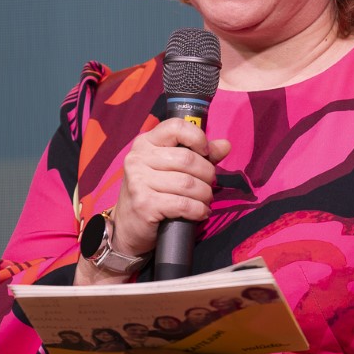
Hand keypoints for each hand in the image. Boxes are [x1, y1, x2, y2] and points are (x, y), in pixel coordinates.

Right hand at [103, 117, 230, 262]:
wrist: (128, 227)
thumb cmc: (153, 193)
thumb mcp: (171, 169)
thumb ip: (198, 155)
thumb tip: (225, 145)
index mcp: (145, 142)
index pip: (176, 127)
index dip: (197, 137)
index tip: (206, 152)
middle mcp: (138, 158)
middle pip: (187, 159)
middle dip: (207, 174)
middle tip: (209, 185)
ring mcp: (138, 181)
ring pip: (187, 183)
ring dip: (204, 194)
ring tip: (206, 200)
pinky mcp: (144, 203)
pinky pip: (182, 204)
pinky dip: (198, 210)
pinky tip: (200, 212)